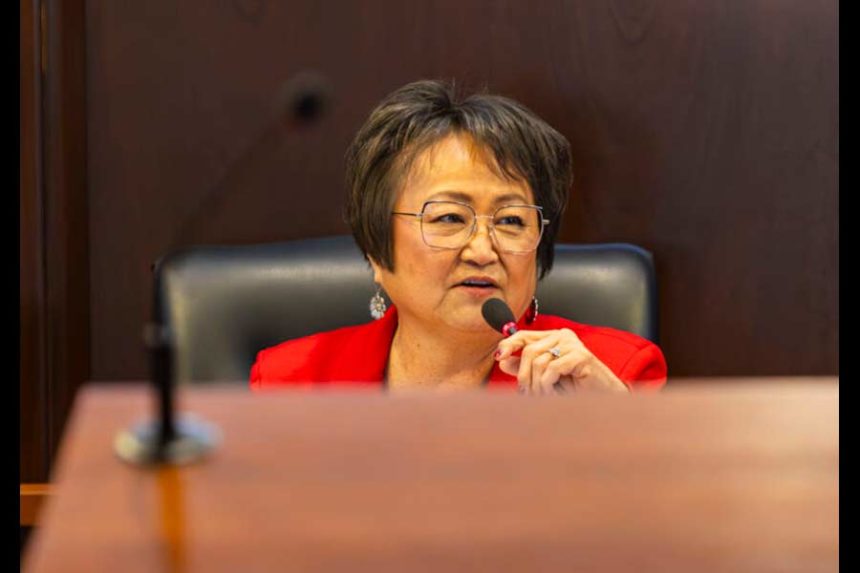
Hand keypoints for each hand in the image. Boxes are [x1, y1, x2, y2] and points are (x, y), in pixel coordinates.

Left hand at [495, 329, 628, 393]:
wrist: (603, 398)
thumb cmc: (575, 387)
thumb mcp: (545, 376)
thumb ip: (526, 367)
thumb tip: (502, 360)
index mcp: (553, 337)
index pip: (524, 335)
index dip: (509, 344)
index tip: (498, 356)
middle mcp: (562, 336)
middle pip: (529, 351)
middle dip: (524, 376)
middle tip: (525, 394)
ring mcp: (573, 344)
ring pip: (539, 362)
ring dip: (537, 385)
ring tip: (542, 396)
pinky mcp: (580, 356)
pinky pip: (552, 369)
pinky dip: (548, 385)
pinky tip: (554, 393)